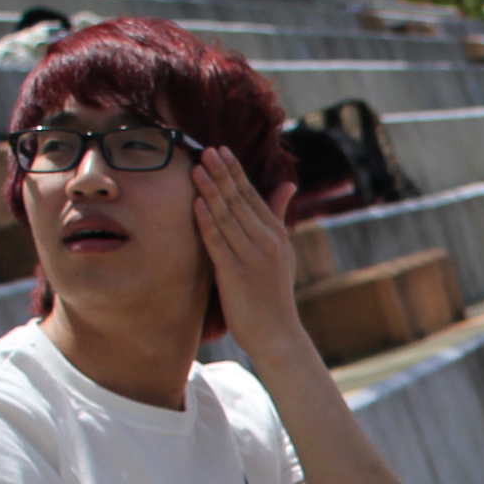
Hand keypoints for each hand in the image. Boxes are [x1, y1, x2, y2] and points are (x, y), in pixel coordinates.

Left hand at [192, 145, 305, 360]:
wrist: (278, 334)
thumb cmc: (274, 293)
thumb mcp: (283, 251)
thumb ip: (278, 216)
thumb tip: (287, 185)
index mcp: (276, 234)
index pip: (253, 195)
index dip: (236, 171)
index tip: (221, 149)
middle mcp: (266, 242)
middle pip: (240, 201)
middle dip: (222, 173)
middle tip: (206, 149)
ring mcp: (251, 258)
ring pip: (228, 217)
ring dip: (211, 190)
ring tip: (196, 167)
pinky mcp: (235, 275)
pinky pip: (218, 243)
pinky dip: (207, 222)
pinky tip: (196, 204)